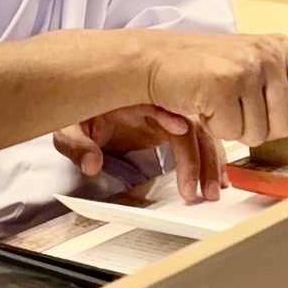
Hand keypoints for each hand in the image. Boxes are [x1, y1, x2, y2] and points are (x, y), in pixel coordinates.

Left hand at [54, 105, 225, 202]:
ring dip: (211, 161)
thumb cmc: (80, 115)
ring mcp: (171, 113)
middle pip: (188, 122)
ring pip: (202, 132)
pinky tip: (218, 177)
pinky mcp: (177, 126)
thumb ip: (77, 145)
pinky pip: (202, 139)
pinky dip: (212, 157)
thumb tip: (92, 164)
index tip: (179, 131)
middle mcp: (158, 102)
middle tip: (199, 189)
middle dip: (198, 155)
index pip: (155, 102)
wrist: (88, 106)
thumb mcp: (69, 128)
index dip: (168, 115)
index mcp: (131, 97)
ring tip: (212, 190)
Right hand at [134, 30, 287, 148]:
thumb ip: (280, 85)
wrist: (153, 61)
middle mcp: (268, 54)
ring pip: (260, 132)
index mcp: (280, 47)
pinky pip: (233, 132)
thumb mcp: (250, 65)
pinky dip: (217, 129)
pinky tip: (205, 108)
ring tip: (219, 108)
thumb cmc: (200, 68)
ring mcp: (247, 68)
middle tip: (239, 116)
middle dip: (265, 132)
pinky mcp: (224, 85)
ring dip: (237, 131)